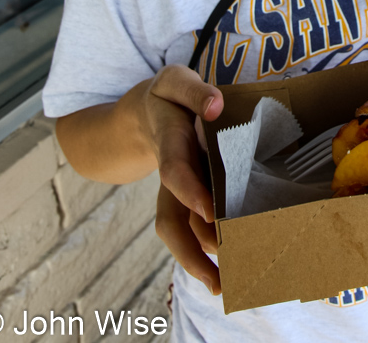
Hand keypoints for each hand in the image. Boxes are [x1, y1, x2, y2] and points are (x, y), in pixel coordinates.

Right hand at [138, 66, 223, 290]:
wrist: (143, 113)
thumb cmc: (168, 97)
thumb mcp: (175, 82)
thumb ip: (194, 91)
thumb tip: (216, 106)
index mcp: (168, 144)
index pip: (175, 173)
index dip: (190, 193)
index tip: (211, 213)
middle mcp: (169, 173)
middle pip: (170, 220)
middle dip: (191, 250)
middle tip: (219, 278)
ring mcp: (174, 190)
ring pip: (176, 231)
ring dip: (196, 260)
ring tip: (223, 285)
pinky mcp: (183, 198)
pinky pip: (187, 228)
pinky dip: (202, 248)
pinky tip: (224, 266)